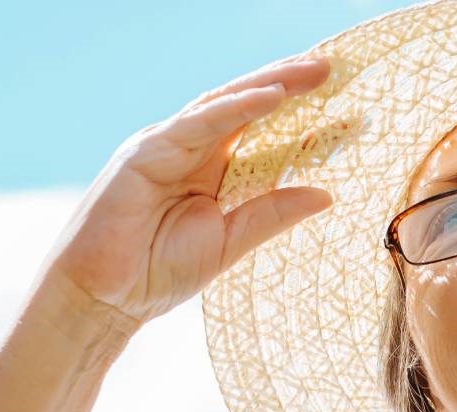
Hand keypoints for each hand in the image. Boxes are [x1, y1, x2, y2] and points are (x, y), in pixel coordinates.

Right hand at [34, 53, 336, 333]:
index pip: (265, 133)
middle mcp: (191, 149)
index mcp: (212, 170)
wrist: (103, 297)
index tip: (352, 114)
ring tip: (314, 71)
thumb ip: (272, 214)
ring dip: (271, 84)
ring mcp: (167, 145)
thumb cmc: (156, 273)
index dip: (305, 119)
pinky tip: (270, 96)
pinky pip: (198, 123)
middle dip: (292, 84)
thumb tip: (326, 194)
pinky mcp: (145, 151)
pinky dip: (235, 107)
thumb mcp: (230, 242)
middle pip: (248, 106)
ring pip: (226, 103)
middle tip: (336, 68)